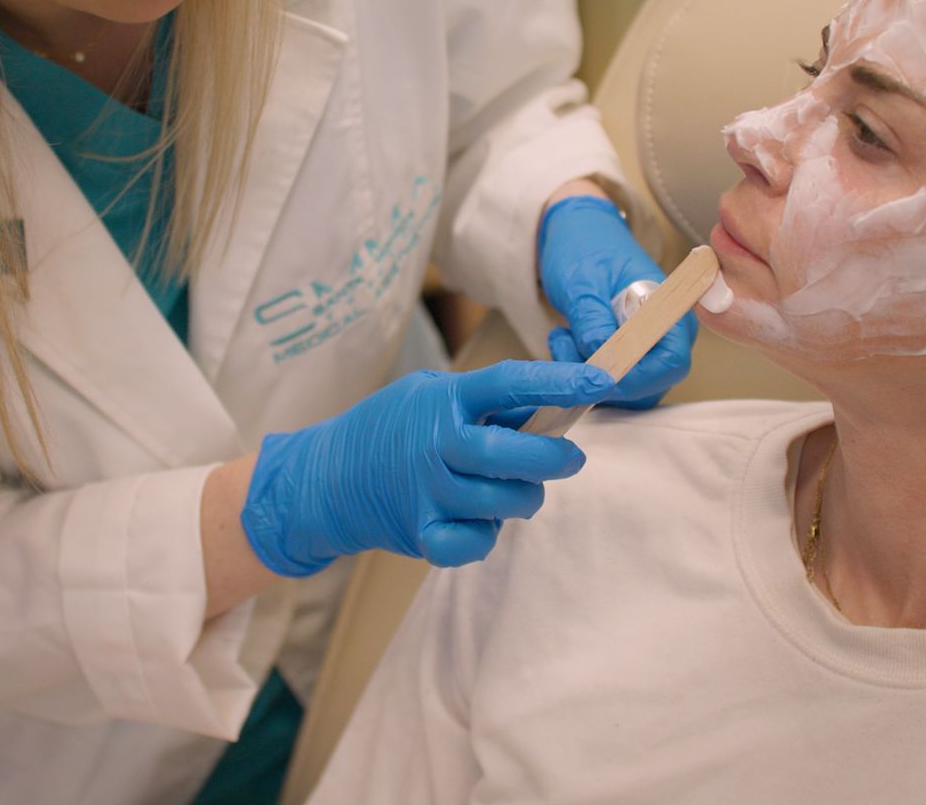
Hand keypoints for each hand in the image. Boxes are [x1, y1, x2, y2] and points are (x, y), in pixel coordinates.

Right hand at [240, 360, 615, 574]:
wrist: (325, 476)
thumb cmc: (390, 427)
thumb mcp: (431, 393)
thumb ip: (483, 402)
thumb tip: (548, 407)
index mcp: (443, 400)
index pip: (509, 383)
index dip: (560, 382)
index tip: (600, 380)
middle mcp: (436, 445)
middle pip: (513, 454)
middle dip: (554, 457)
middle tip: (571, 457)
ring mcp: (426, 492)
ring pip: (504, 503)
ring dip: (526, 497)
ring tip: (521, 487)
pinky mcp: (420, 533)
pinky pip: (473, 543)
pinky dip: (486, 536)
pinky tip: (481, 520)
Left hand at [537, 195, 695, 408]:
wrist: (576, 233)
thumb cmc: (585, 249)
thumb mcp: (581, 280)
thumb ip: (591, 318)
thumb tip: (600, 355)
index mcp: (669, 309)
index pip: (670, 363)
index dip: (637, 377)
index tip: (595, 372)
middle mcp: (666, 333)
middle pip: (649, 382)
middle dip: (604, 378)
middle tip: (567, 348)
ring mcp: (647, 346)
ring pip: (625, 386)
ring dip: (587, 374)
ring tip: (562, 337)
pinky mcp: (626, 352)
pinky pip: (610, 379)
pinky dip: (583, 370)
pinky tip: (565, 340)